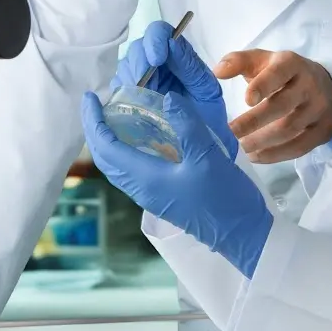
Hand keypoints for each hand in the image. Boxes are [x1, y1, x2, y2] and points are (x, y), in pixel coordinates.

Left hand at [83, 91, 272, 276]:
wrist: (241, 233)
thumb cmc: (224, 198)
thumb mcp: (208, 156)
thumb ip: (187, 126)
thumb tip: (168, 98)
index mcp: (145, 178)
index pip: (106, 147)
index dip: (94, 121)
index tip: (90, 97)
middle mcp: (141, 188)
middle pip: (105, 158)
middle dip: (96, 130)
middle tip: (98, 104)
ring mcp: (151, 194)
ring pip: (117, 166)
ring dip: (109, 141)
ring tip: (114, 117)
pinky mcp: (162, 196)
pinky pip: (132, 170)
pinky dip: (126, 151)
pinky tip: (142, 139)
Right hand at [113, 22, 236, 157]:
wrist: (207, 150)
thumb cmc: (210, 118)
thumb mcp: (206, 90)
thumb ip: (191, 66)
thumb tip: (172, 43)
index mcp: (176, 57)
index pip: (159, 33)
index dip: (154, 40)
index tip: (158, 58)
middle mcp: (156, 66)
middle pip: (137, 50)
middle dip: (140, 63)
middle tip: (147, 82)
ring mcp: (140, 83)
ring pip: (124, 69)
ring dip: (131, 80)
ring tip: (144, 97)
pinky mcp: (129, 102)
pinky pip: (117, 93)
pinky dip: (122, 96)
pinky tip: (133, 106)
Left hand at [215, 49, 331, 162]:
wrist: (326, 85)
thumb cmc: (283, 73)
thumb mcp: (263, 60)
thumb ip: (239, 62)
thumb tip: (218, 72)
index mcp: (291, 64)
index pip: (278, 73)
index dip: (263, 85)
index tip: (246, 100)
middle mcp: (309, 85)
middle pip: (282, 105)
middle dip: (254, 121)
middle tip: (230, 134)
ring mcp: (318, 109)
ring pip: (290, 128)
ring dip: (261, 141)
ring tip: (239, 148)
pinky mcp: (323, 130)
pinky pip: (299, 146)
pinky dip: (275, 154)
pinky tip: (255, 156)